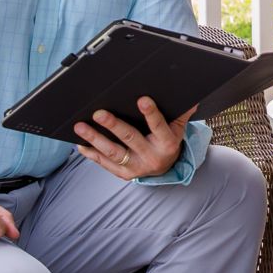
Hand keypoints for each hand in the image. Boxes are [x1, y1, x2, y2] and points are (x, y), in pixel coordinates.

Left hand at [74, 96, 192, 179]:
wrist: (164, 169)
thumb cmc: (168, 142)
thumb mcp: (178, 129)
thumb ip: (181, 114)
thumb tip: (191, 98)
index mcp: (167, 144)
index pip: (159, 127)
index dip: (151, 114)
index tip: (142, 100)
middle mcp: (151, 157)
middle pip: (130, 139)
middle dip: (113, 125)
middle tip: (99, 113)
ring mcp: (135, 167)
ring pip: (113, 152)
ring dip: (95, 139)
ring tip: (81, 127)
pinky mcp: (123, 173)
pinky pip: (104, 163)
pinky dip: (91, 154)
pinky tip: (80, 144)